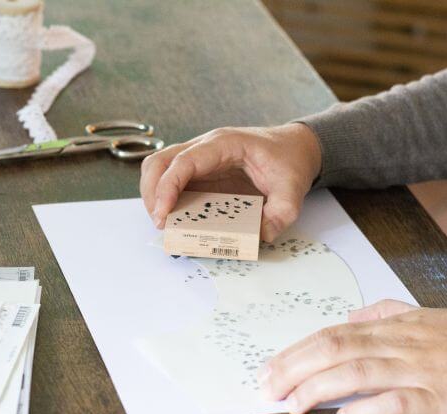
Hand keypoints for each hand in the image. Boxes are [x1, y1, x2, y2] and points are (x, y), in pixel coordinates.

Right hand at [139, 123, 321, 241]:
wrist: (294, 147)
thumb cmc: (289, 161)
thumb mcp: (293, 189)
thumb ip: (281, 213)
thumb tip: (260, 236)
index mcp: (224, 144)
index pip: (183, 161)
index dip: (167, 187)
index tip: (163, 215)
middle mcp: (205, 147)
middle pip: (159, 162)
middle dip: (152, 193)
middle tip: (161, 223)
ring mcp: (199, 158)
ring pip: (158, 168)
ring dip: (153, 195)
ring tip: (163, 222)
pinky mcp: (199, 171)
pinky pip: (170, 179)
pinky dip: (163, 198)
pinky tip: (173, 217)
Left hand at [257, 300, 446, 413]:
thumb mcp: (424, 313)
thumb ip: (383, 311)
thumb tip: (349, 316)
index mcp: (391, 327)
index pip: (330, 334)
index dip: (295, 352)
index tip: (267, 368)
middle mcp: (398, 344)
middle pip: (334, 350)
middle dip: (293, 369)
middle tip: (265, 389)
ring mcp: (418, 370)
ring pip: (358, 373)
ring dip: (318, 389)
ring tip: (291, 406)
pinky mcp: (440, 398)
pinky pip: (400, 402)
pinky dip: (370, 410)